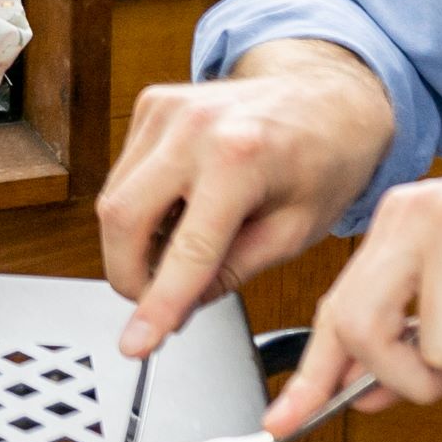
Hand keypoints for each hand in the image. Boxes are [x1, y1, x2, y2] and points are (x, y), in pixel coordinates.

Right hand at [99, 41, 404, 356]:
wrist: (328, 97)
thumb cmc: (324, 162)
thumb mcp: (293, 233)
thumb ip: (231, 273)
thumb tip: (177, 308)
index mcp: (241, 158)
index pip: (185, 250)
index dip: (156, 305)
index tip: (135, 344)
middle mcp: (195, 126)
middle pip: (122, 218)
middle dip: (129, 275)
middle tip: (157, 302)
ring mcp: (168, 109)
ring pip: (114, 198)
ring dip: (135, 242)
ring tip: (184, 248)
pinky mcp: (152, 105)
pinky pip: (124, 173)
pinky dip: (141, 208)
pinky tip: (180, 211)